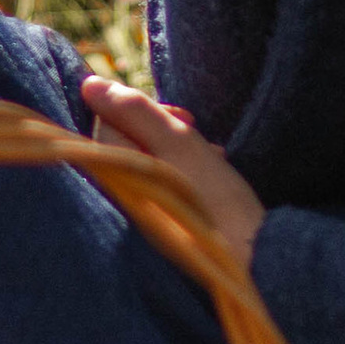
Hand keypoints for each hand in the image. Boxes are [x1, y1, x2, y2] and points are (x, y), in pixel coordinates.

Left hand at [80, 75, 266, 269]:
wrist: (254, 258)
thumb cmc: (214, 200)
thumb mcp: (177, 143)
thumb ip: (134, 111)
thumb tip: (90, 85)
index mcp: (116, 176)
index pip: (107, 121)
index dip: (142, 109)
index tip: (183, 117)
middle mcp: (121, 197)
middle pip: (128, 141)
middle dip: (163, 129)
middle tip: (196, 132)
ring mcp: (142, 214)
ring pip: (150, 160)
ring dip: (180, 149)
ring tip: (213, 156)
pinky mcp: (163, 225)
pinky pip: (165, 184)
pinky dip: (186, 172)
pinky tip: (212, 176)